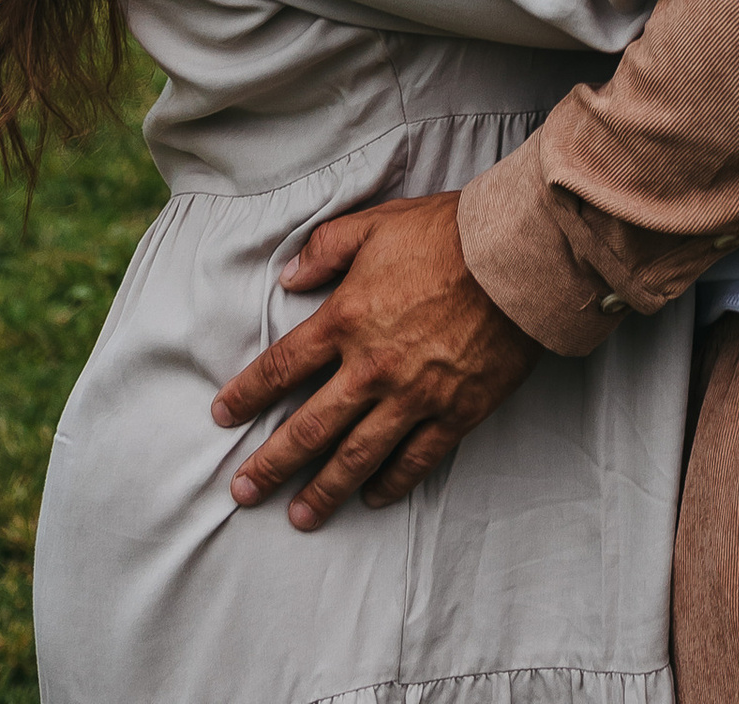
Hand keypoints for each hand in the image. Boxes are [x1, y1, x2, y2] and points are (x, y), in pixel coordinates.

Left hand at [210, 192, 534, 527]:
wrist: (515, 256)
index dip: (247, 394)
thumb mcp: (376, 223)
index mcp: (346, 319)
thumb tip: (288, 277)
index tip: (223, 416)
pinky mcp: (454, 413)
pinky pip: (415, 461)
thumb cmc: (447, 233)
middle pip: (309, 428)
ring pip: (356, 457)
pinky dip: (391, 484)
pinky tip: (372, 498)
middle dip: (271, 465)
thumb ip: (326, 248)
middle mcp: (371, 368)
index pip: (282, 367)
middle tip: (243, 492)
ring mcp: (414, 397)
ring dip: (323, 490)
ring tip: (299, 516)